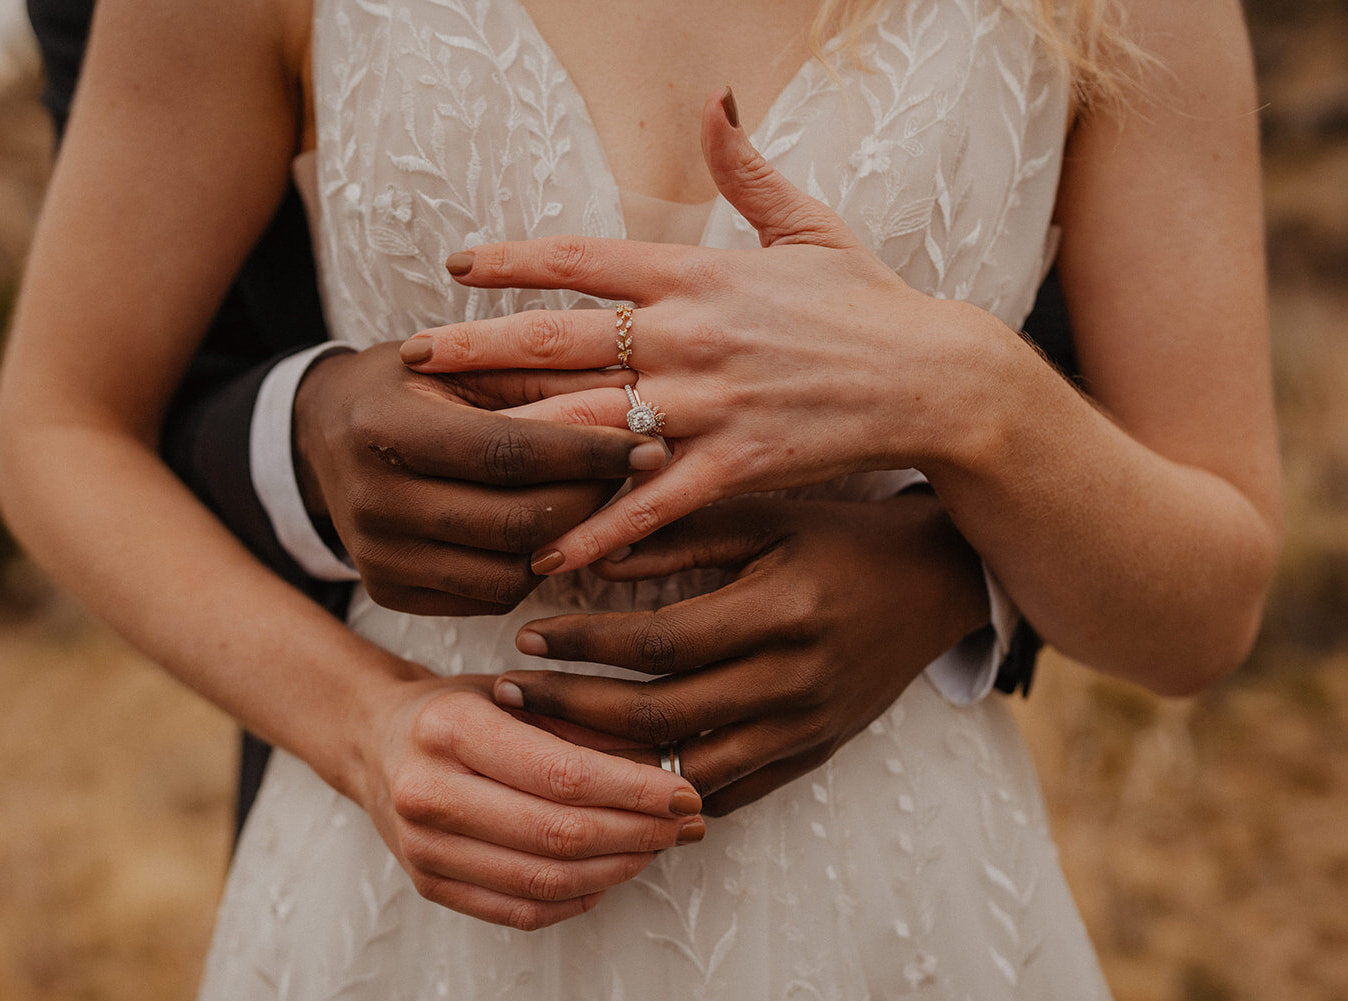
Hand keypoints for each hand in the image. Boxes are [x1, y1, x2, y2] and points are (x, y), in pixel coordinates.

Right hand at [293, 342, 665, 613]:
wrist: (322, 434)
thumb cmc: (408, 384)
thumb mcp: (461, 358)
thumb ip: (539, 375)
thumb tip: (635, 390)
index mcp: (386, 428)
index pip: (510, 452)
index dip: (588, 453)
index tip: (649, 444)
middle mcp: (373, 502)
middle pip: (516, 523)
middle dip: (591, 500)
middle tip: (634, 475)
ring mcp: (377, 557)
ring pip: (510, 574)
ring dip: (567, 541)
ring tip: (592, 500)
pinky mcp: (387, 592)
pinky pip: (488, 597)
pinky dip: (531, 567)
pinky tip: (547, 530)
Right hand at [347, 675, 705, 929]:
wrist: (374, 742)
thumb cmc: (455, 711)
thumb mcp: (514, 692)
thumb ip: (584, 724)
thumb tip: (667, 760)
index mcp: (450, 729)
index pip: (563, 774)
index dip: (634, 791)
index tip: (684, 792)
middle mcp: (428, 792)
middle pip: (559, 834)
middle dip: (638, 833)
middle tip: (685, 824)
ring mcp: (423, 848)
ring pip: (545, 881)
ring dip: (617, 869)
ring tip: (656, 847)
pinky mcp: (429, 886)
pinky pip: (521, 911)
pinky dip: (578, 898)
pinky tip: (610, 873)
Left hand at [398, 88, 999, 570]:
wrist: (937, 379)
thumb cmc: (872, 305)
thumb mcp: (810, 226)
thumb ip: (747, 171)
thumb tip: (716, 101)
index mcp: (701, 273)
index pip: (584, 258)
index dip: (513, 260)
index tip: (457, 266)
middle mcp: (692, 333)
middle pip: (559, 340)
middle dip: (477, 350)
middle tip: (410, 361)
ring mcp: (710, 402)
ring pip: (589, 420)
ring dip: (514, 437)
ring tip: (449, 452)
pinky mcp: (736, 465)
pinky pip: (651, 502)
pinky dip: (597, 530)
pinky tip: (545, 553)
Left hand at [489, 493, 989, 815]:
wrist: (936, 583)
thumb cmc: (842, 535)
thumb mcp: (765, 514)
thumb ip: (679, 531)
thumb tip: (586, 552)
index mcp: (782, 611)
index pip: (660, 642)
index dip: (585, 644)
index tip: (526, 633)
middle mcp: (796, 680)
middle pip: (662, 716)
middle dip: (573, 710)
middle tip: (508, 694)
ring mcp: (808, 728)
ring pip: (688, 773)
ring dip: (609, 765)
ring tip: (544, 745)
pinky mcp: (814, 755)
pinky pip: (730, 796)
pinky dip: (667, 795)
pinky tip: (613, 778)